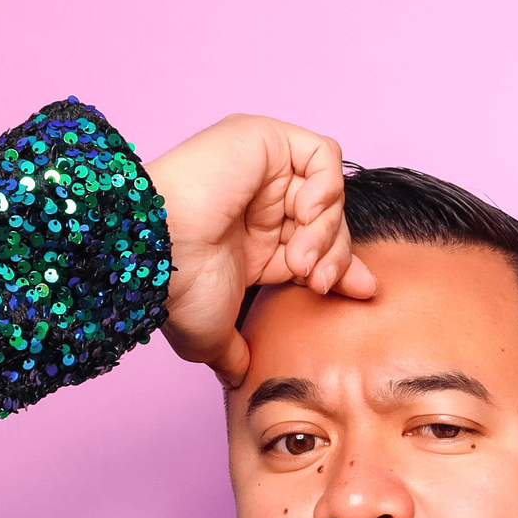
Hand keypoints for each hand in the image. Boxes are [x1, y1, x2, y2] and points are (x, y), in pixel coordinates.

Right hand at [147, 114, 378, 386]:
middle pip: (332, 222)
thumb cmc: (175, 286)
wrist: (157, 250)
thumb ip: (233, 352)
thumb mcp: (212, 333)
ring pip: (330, 194)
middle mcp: (263, 201)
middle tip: (315, 282)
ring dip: (325, 231)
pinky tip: (303, 214)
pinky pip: (323, 156)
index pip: (323, 247)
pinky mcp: (264, 139)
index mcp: (257, 239)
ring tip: (298, 258)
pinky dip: (326, 188)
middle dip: (335, 256)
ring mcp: (264, 168)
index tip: (360, 293)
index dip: (346, 268)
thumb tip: (239, 378)